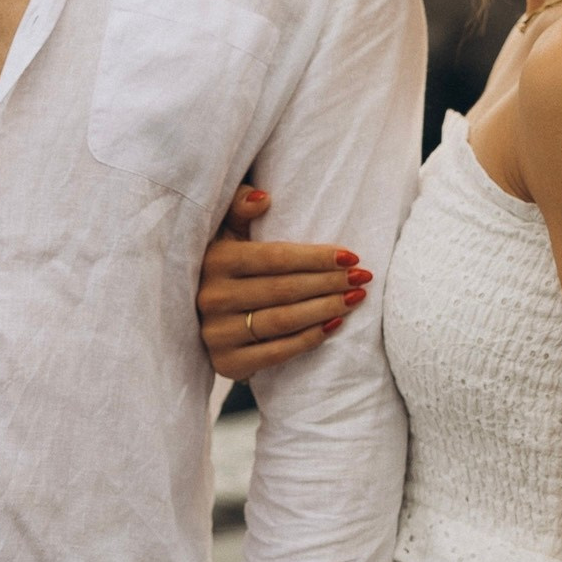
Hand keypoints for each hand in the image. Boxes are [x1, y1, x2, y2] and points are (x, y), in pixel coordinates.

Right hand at [197, 186, 371, 380]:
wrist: (198, 317)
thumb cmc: (226, 266)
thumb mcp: (226, 231)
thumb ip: (240, 206)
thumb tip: (265, 198)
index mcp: (214, 259)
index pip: (274, 258)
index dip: (316, 258)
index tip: (351, 256)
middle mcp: (211, 297)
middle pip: (284, 290)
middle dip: (329, 283)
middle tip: (362, 278)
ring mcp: (216, 334)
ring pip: (284, 321)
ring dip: (326, 309)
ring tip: (355, 298)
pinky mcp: (226, 363)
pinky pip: (277, 352)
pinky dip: (310, 339)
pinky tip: (334, 325)